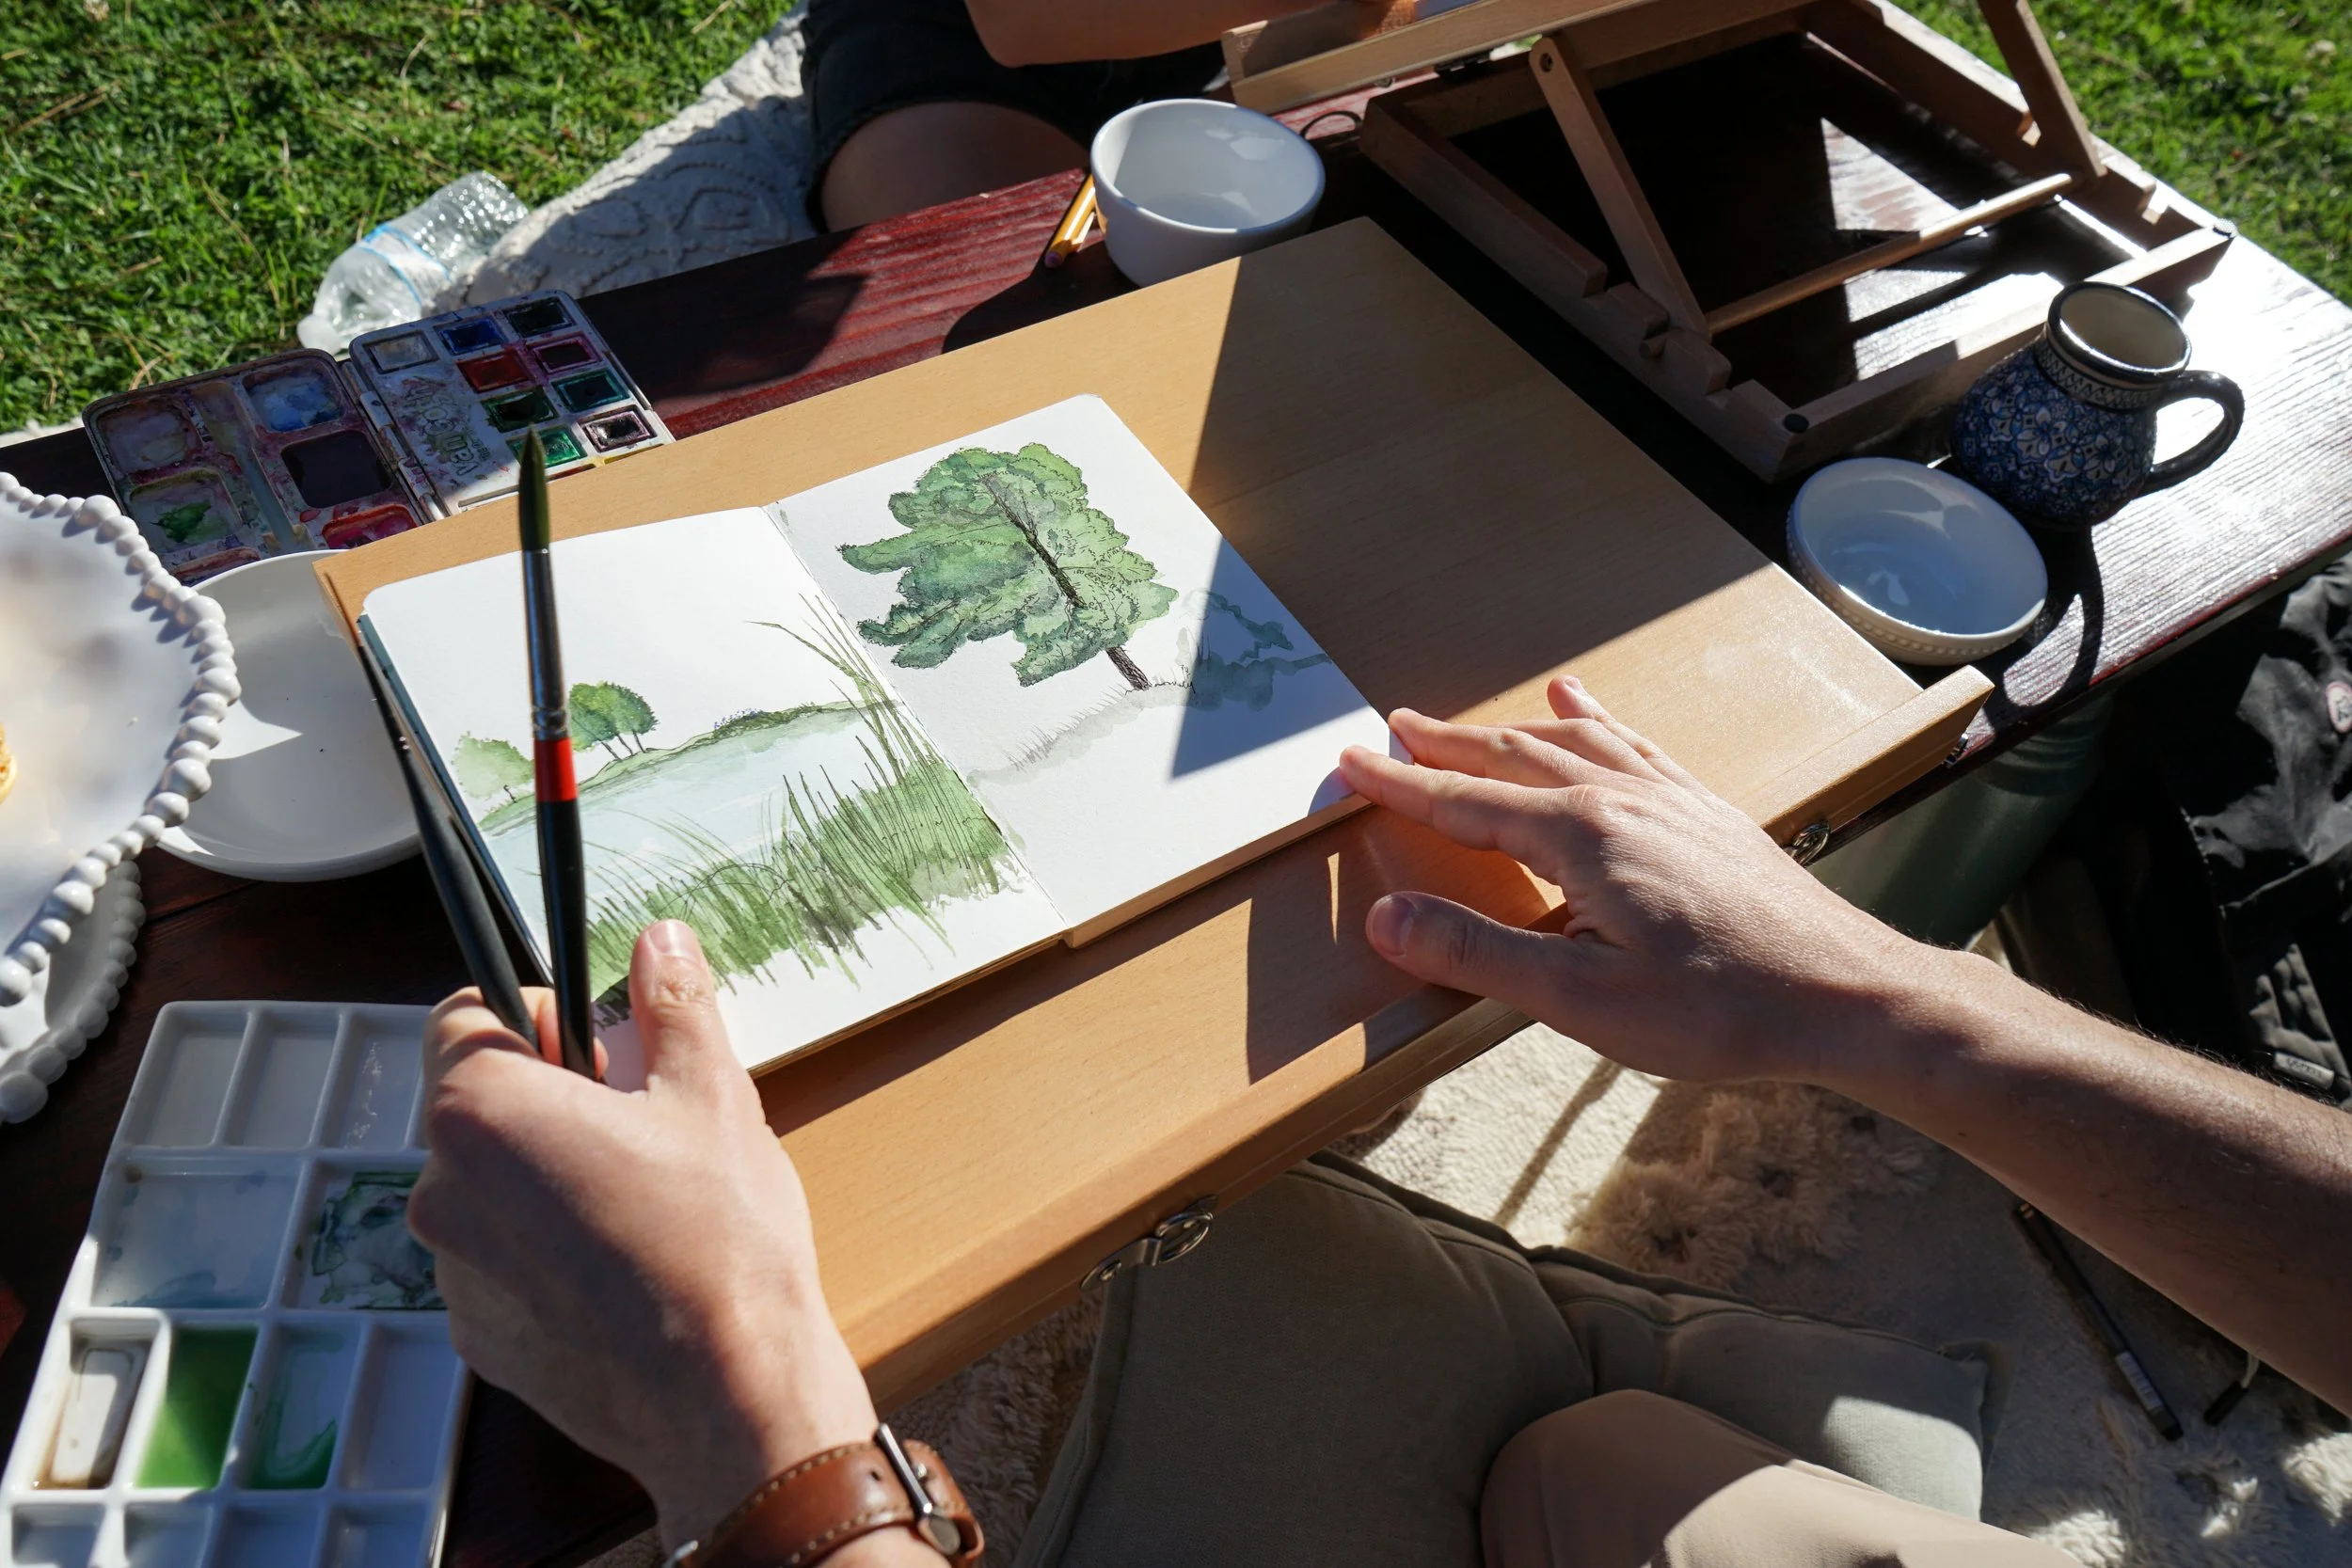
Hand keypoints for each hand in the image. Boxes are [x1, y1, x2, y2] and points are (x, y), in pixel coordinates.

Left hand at [408, 921, 876, 1551]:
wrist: (727, 1391)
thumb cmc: (717, 1235)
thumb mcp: (712, 1092)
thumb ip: (672, 1004)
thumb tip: (659, 940)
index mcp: (482, 1111)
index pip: (460, 1015)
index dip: (528, 1013)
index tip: (592, 1044)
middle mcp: (442, 1188)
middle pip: (476, 1105)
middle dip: (547, 1098)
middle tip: (638, 1125)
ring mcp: (452, 1272)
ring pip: (490, 1186)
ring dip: (545, 1177)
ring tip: (640, 1205)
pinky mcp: (478, 1337)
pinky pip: (500, 1263)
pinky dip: (546, 1252)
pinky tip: (624, 1269)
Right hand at [1336, 677, 1933, 1082]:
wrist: (1844, 992)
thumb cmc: (1719, 1009)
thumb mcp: (1583, 1001)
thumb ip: (1479, 954)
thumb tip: (1386, 918)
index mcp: (1580, 837)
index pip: (1464, 804)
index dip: (1400, 786)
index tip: (1349, 764)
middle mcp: (1620, 798)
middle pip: (1511, 756)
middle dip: (1445, 745)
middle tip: (1391, 731)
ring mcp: (1669, 797)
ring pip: (1571, 740)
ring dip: (1509, 728)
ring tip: (1469, 721)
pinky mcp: (1706, 811)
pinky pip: (1634, 743)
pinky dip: (1596, 718)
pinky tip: (1589, 705)